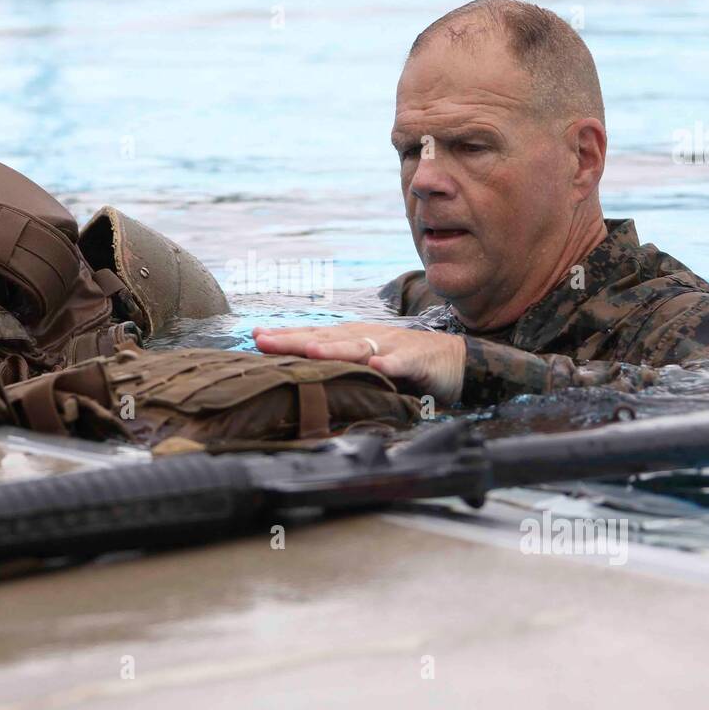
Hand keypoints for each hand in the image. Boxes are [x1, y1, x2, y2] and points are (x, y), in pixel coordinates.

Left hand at [252, 323, 464, 401]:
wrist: (453, 359)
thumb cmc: (403, 361)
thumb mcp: (366, 361)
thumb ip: (339, 365)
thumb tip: (299, 373)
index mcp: (352, 338)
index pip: (312, 335)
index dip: (285, 336)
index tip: (255, 337)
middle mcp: (367, 338)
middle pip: (325, 338)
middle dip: (293, 340)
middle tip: (263, 340)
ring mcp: (391, 348)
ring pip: (358, 348)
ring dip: (334, 350)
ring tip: (310, 351)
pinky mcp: (416, 361)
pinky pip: (400, 364)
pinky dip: (388, 366)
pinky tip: (376, 368)